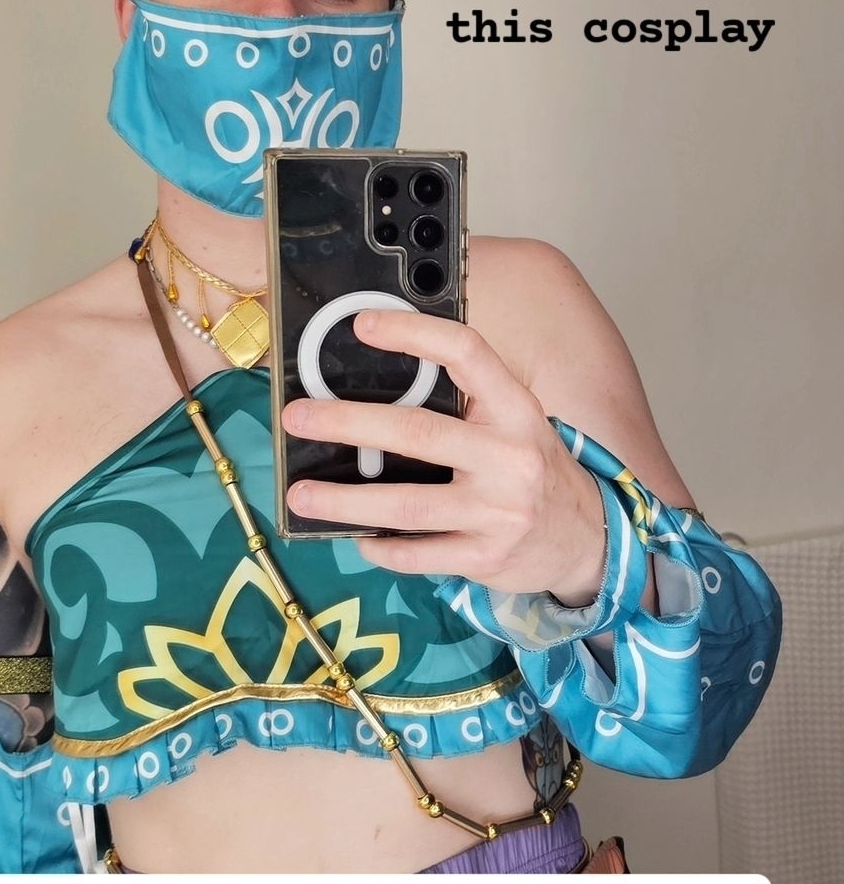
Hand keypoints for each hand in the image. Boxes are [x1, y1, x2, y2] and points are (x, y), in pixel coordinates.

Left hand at [281, 309, 606, 603]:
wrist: (586, 538)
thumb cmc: (531, 471)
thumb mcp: (513, 425)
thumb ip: (465, 405)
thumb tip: (378, 382)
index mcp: (515, 410)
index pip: (467, 354)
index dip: (414, 333)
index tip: (362, 326)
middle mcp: (509, 457)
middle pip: (416, 432)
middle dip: (347, 423)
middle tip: (298, 417)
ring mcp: (498, 511)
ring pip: (405, 504)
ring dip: (344, 501)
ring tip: (301, 495)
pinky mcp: (485, 557)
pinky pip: (417, 554)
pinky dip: (380, 545)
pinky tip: (357, 537)